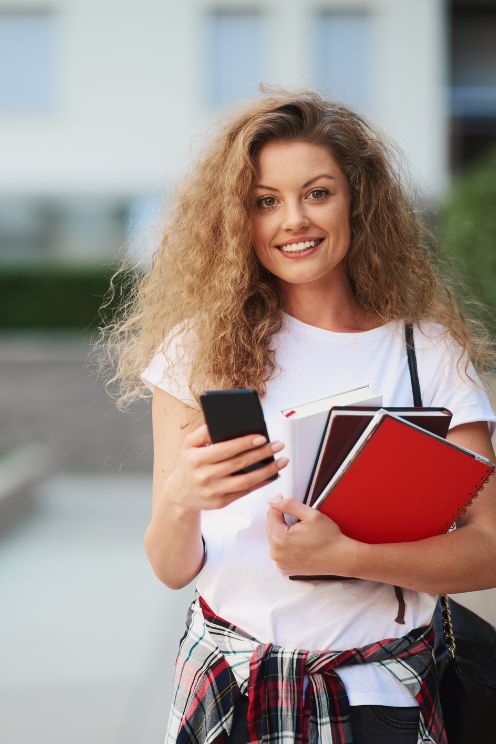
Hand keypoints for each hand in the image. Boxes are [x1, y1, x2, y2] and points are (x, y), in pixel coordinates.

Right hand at [164, 424, 287, 512]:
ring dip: (267, 471)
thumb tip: (218, 424)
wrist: (179, 494)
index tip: (262, 437)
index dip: (245, 443)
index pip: (225, 449)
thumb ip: (201, 433)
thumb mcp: (188, 445)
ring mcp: (214, 491)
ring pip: (246, 481)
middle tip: (278, 445)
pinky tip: (272, 475)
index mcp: (197, 459)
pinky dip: (261, 483)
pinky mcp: (221, 503)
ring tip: (281, 461)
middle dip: (262, 454)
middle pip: (239, 464)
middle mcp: (205, 476)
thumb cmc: (188, 465)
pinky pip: (245, 492)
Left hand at [265, 496, 354, 576]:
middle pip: (270, 527)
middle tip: (298, 517)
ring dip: (282, 531)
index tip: (287, 501)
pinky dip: (285, 544)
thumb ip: (289, 505)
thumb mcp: (311, 514)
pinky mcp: (285, 568)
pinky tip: (299, 541)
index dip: (279, 505)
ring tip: (300, 530)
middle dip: (281, 518)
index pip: (270, 514)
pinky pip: (279, 550)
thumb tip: (273, 501)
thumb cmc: (329, 538)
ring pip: (274, 538)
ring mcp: (280, 562)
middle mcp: (276, 553)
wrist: (340, 558)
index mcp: (280, 539)